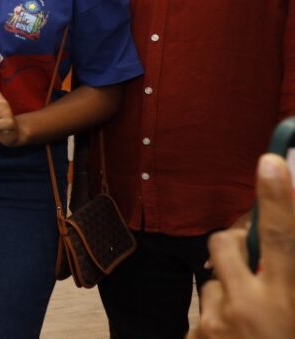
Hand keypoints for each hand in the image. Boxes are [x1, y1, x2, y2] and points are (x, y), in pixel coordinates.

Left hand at [189, 154, 294, 338]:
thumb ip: (288, 277)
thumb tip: (278, 247)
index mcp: (287, 302)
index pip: (286, 240)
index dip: (278, 199)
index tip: (270, 160)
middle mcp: (249, 311)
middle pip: (226, 245)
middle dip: (237, 245)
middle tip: (255, 264)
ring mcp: (215, 326)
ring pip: (211, 281)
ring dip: (229, 292)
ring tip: (253, 327)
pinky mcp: (194, 338)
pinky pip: (203, 314)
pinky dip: (217, 323)